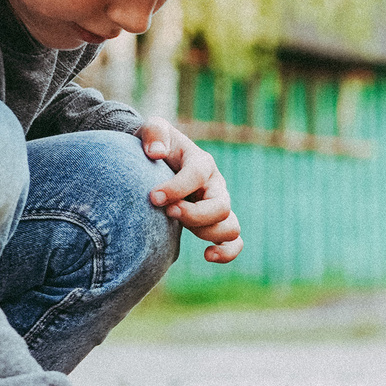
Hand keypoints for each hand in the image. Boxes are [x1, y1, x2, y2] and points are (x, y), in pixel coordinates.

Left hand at [138, 120, 241, 262]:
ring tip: (179, 226)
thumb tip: (156, 153)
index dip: (177, 188)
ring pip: (230, 227)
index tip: (153, 197)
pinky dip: (227, 253)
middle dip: (194, 214)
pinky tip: (207, 256)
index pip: (198, 175)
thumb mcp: (152, 130)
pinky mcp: (214, 223)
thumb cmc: (156, 146)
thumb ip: (154, 134)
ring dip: (206, 232)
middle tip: (168, 212)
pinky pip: (233, 242)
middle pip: (220, 206)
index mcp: (202, 162)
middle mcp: (215, 185)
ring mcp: (218, 205)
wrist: (158, 161)